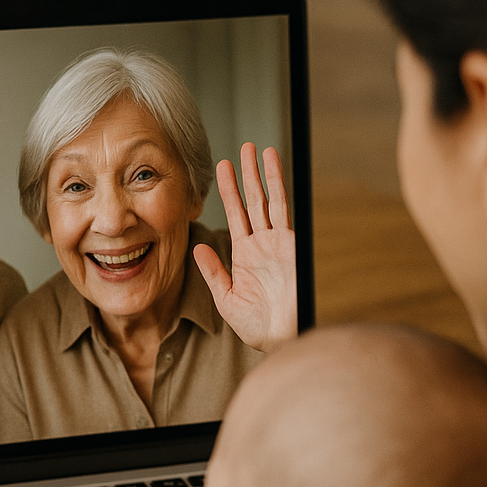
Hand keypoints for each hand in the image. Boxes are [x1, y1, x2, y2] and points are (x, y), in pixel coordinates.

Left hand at [194, 144, 297, 353]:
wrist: (282, 337)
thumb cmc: (258, 327)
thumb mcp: (226, 299)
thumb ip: (213, 272)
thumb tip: (196, 248)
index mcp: (245, 257)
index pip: (236, 217)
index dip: (229, 193)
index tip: (221, 170)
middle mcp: (262, 245)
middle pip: (252, 202)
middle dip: (245, 176)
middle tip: (240, 149)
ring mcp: (277, 241)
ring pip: (266, 199)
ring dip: (259, 173)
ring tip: (253, 148)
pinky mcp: (289, 242)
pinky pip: (281, 206)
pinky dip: (276, 183)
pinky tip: (271, 162)